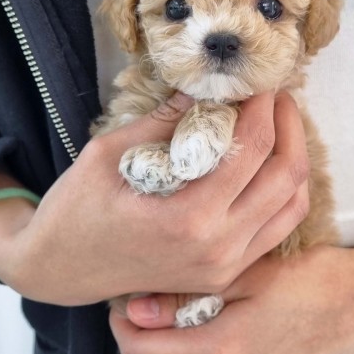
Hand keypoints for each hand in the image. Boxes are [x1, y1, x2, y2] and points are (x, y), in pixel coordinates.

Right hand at [0, 91, 309, 304]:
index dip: (262, 106)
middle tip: (272, 96)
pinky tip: (266, 166)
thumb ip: (166, 120)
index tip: (258, 80)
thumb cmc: (75, 211)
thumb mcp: (110, 154)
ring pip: (292, 206)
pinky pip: (276, 229)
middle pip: (285, 176)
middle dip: (287, 125)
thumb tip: (207, 87)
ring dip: (292, 158)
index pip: (251, 149)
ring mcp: (226, 267)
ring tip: (276, 126)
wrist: (61, 270)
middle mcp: (218, 249)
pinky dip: (282, 192)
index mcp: (188, 219)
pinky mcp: (225, 273)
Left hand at [110, 215, 353, 353]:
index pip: (140, 353)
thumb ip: (190, 294)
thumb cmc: (311, 280)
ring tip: (166, 328)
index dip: (122, 323)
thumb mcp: (249, 274)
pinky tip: (198, 336)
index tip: (127, 297)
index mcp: (223, 353)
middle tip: (138, 321)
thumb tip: (136, 308)